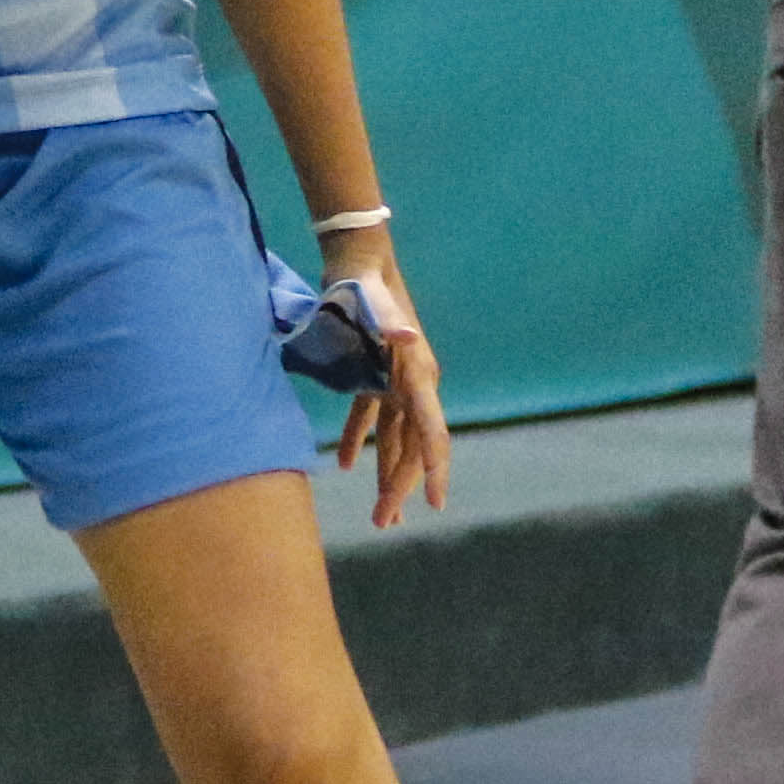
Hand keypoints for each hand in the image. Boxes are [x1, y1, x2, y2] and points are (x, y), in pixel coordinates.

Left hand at [320, 233, 450, 527]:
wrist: (358, 260)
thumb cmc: (364, 283)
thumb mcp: (373, 302)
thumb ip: (387, 320)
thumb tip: (406, 337)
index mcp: (418, 375)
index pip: (432, 431)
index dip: (434, 468)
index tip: (435, 502)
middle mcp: (414, 383)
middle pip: (412, 446)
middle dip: (400, 486)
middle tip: (385, 523)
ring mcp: (396, 380)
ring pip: (396, 439)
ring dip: (387, 474)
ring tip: (381, 514)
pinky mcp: (375, 374)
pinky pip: (372, 417)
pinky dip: (361, 441)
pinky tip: (348, 465)